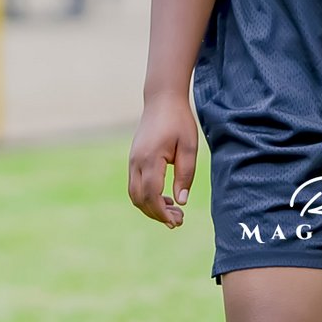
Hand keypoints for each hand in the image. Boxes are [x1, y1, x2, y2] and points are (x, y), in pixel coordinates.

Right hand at [127, 92, 197, 227]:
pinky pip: (135, 185)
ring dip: (150, 207)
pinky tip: (165, 198)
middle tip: (178, 221)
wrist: (162, 100)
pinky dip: (147, 197)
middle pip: (139, 199)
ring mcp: (132, 160)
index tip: (176, 221)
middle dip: (156, 214)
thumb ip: (185, 175)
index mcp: (151, 159)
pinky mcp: (133, 159)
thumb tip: (181, 201)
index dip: (162, 213)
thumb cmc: (179, 121)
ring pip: (134, 194)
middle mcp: (136, 162)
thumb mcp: (189, 147)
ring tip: (172, 211)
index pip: (151, 195)